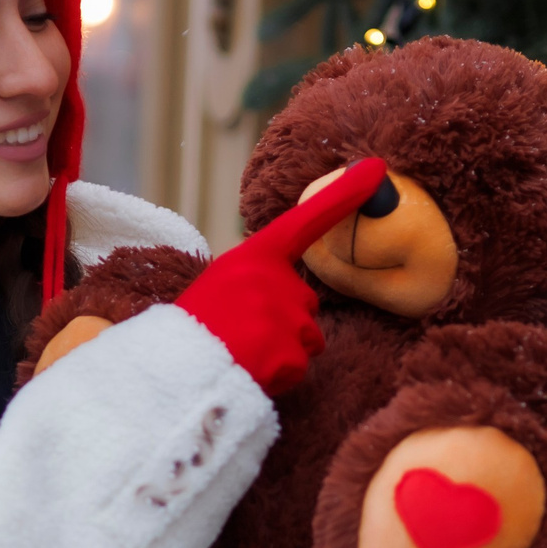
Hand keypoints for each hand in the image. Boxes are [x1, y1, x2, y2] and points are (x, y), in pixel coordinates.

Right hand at [175, 158, 388, 395]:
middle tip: (243, 336)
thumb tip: (289, 293)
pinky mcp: (288, 355)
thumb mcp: (217, 286)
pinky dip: (278, 377)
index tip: (375, 170)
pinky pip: (298, 369)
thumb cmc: (192, 331)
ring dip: (283, 352)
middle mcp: (273, 280)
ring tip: (244, 355)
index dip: (342, 196)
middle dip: (286, 324)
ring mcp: (283, 317)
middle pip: (307, 304)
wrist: (171, 374)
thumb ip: (255, 279)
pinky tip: (249, 372)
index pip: (303, 222)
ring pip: (308, 340)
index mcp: (252, 257)